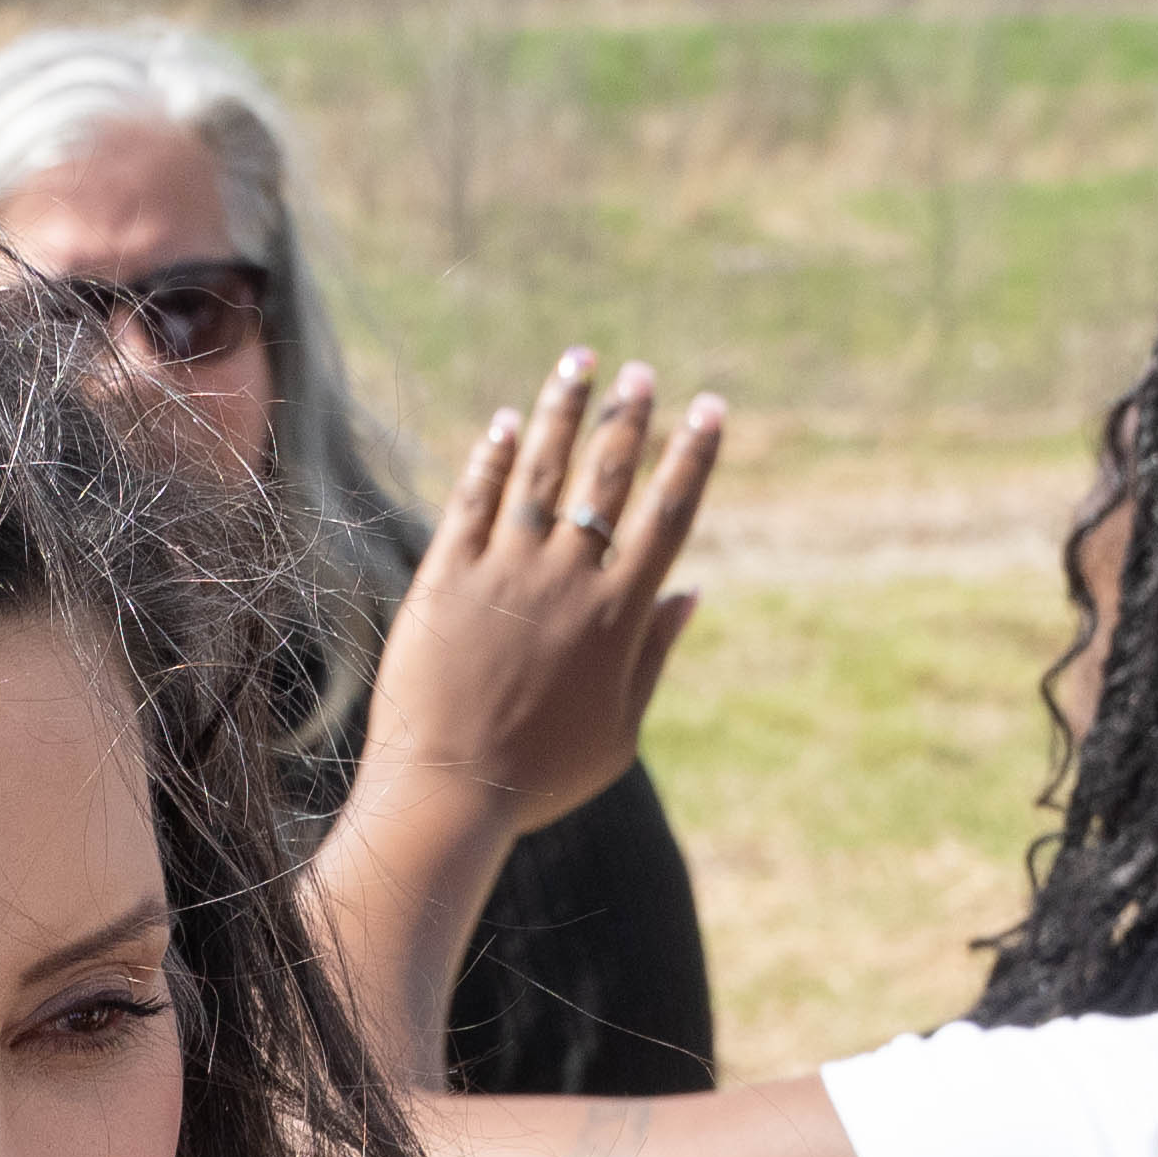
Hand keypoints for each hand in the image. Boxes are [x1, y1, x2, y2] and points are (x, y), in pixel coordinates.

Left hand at [372, 353, 726, 851]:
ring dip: (564, 411)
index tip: (710, 409)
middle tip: (640, 372)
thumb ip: (654, 655)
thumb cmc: (539, 777)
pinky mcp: (447, 579)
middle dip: (629, 416)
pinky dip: (495, 458)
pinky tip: (508, 425)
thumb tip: (690, 593)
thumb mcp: (618, 730)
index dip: (693, 457)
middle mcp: (568, 582)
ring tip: (579, 361)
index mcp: (618, 618)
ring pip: (542, 472)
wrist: (448, 795)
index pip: (669, 516)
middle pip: (608, 478)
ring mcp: (505, 573)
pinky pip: (475, 501)